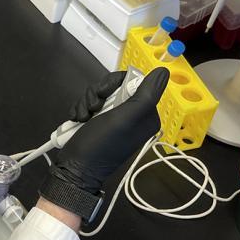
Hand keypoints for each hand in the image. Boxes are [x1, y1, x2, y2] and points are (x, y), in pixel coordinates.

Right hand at [49, 68, 169, 194]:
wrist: (76, 168)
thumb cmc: (102, 144)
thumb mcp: (126, 118)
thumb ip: (146, 94)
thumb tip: (163, 70)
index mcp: (146, 114)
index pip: (134, 81)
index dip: (116, 83)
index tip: (105, 94)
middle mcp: (132, 115)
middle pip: (114, 85)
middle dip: (98, 94)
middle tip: (93, 108)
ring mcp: (113, 118)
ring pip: (99, 93)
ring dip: (87, 102)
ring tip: (83, 118)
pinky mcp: (98, 121)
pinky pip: (89, 103)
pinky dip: (81, 109)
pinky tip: (78, 120)